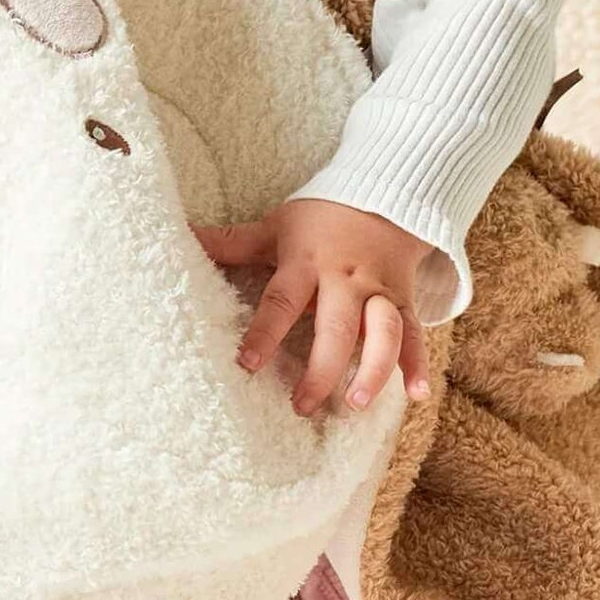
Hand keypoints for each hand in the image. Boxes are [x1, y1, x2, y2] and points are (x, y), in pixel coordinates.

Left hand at [193, 199, 436, 417]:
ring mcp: (379, 292)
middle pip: (336, 327)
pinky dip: (418, 364)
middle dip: (320, 369)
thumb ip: (232, 241)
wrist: (386, 194)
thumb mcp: (276, 226)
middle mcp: (345, 280)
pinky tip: (416, 395)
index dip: (264, 332)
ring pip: (383, 333)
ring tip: (355, 405)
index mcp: (307, 263)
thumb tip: (181, 235)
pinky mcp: (405, 300)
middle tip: (301, 405)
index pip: (281, 299)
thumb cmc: (321, 218)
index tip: (246, 364)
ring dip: (372, 370)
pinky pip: (416, 334)